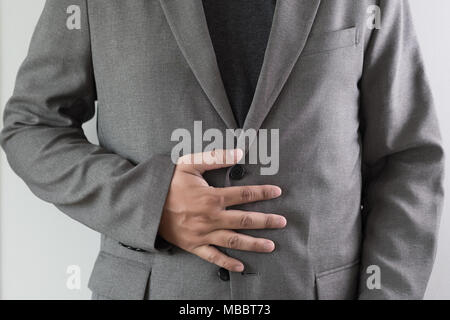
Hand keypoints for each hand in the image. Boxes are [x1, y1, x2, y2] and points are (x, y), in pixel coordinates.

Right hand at [158, 149, 285, 271]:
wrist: (145, 204)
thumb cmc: (168, 182)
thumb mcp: (189, 163)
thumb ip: (215, 158)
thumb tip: (239, 153)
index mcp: (212, 197)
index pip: (244, 194)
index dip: (263, 192)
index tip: (277, 192)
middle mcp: (211, 218)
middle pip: (245, 220)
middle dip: (266, 221)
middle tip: (282, 222)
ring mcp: (203, 234)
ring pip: (234, 241)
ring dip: (254, 244)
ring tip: (271, 245)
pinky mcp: (194, 245)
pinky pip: (213, 257)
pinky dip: (227, 263)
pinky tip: (241, 266)